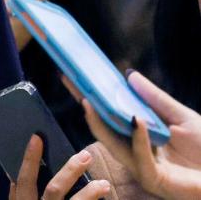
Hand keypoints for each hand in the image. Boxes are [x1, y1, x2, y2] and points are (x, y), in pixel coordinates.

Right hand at [10, 134, 109, 198]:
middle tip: (86, 155)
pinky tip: (105, 198)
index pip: (25, 179)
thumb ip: (19, 196)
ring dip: (90, 193)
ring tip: (104, 184)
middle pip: (54, 189)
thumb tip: (14, 177)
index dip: (30, 159)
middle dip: (70, 171)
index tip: (36, 137)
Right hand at [82, 71, 200, 198]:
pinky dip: (137, 138)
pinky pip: (140, 158)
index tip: (77, 77)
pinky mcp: (155, 179)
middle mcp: (136, 153)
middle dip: (86, 106)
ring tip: (89, 101)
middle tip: (72, 84)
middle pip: (104, 129)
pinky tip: (136, 120)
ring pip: (113, 145)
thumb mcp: (182, 117)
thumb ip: (156, 99)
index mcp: (139, 138)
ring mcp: (143, 168)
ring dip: (100, 123)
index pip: (110, 116)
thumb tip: (129, 75)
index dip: (93, 97)